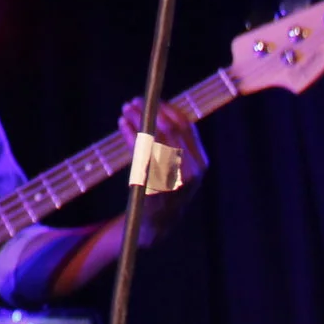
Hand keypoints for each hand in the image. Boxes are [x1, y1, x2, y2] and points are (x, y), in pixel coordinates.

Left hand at [119, 96, 207, 239]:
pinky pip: (140, 152)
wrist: (159, 223)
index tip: (152, 99)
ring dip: (137, 119)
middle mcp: (191, 170)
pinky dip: (130, 135)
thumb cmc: (165, 188)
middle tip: (134, 101)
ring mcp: (173, 178)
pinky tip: (122, 125)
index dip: (168, 108)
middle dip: (150, 110)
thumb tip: (159, 108)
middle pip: (170, 128)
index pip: (186, 126)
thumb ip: (176, 143)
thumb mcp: (180, 167)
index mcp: (200, 162)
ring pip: (154, 137)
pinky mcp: (154, 184)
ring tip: (125, 110)